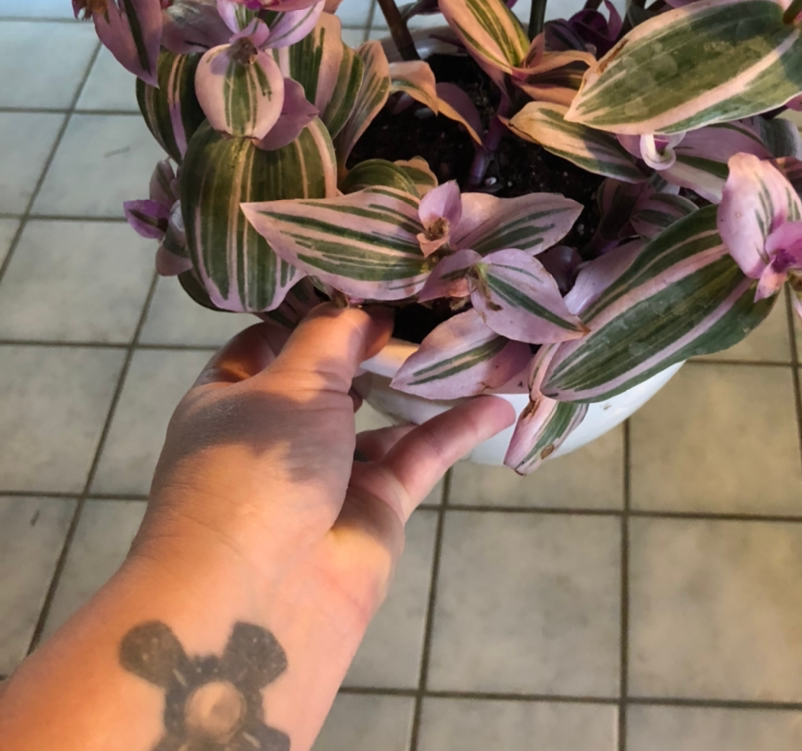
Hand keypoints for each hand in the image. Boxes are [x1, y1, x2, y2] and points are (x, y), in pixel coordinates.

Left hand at [129, 303, 514, 643]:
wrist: (260, 597)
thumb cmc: (253, 469)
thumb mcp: (288, 384)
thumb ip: (333, 337)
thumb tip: (368, 312)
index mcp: (232, 398)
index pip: (270, 340)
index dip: (313, 309)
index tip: (364, 274)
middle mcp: (279, 433)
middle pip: (334, 375)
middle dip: (375, 341)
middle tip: (428, 296)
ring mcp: (330, 471)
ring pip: (384, 415)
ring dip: (420, 383)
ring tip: (470, 337)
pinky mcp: (376, 505)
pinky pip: (421, 454)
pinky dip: (457, 428)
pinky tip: (498, 400)